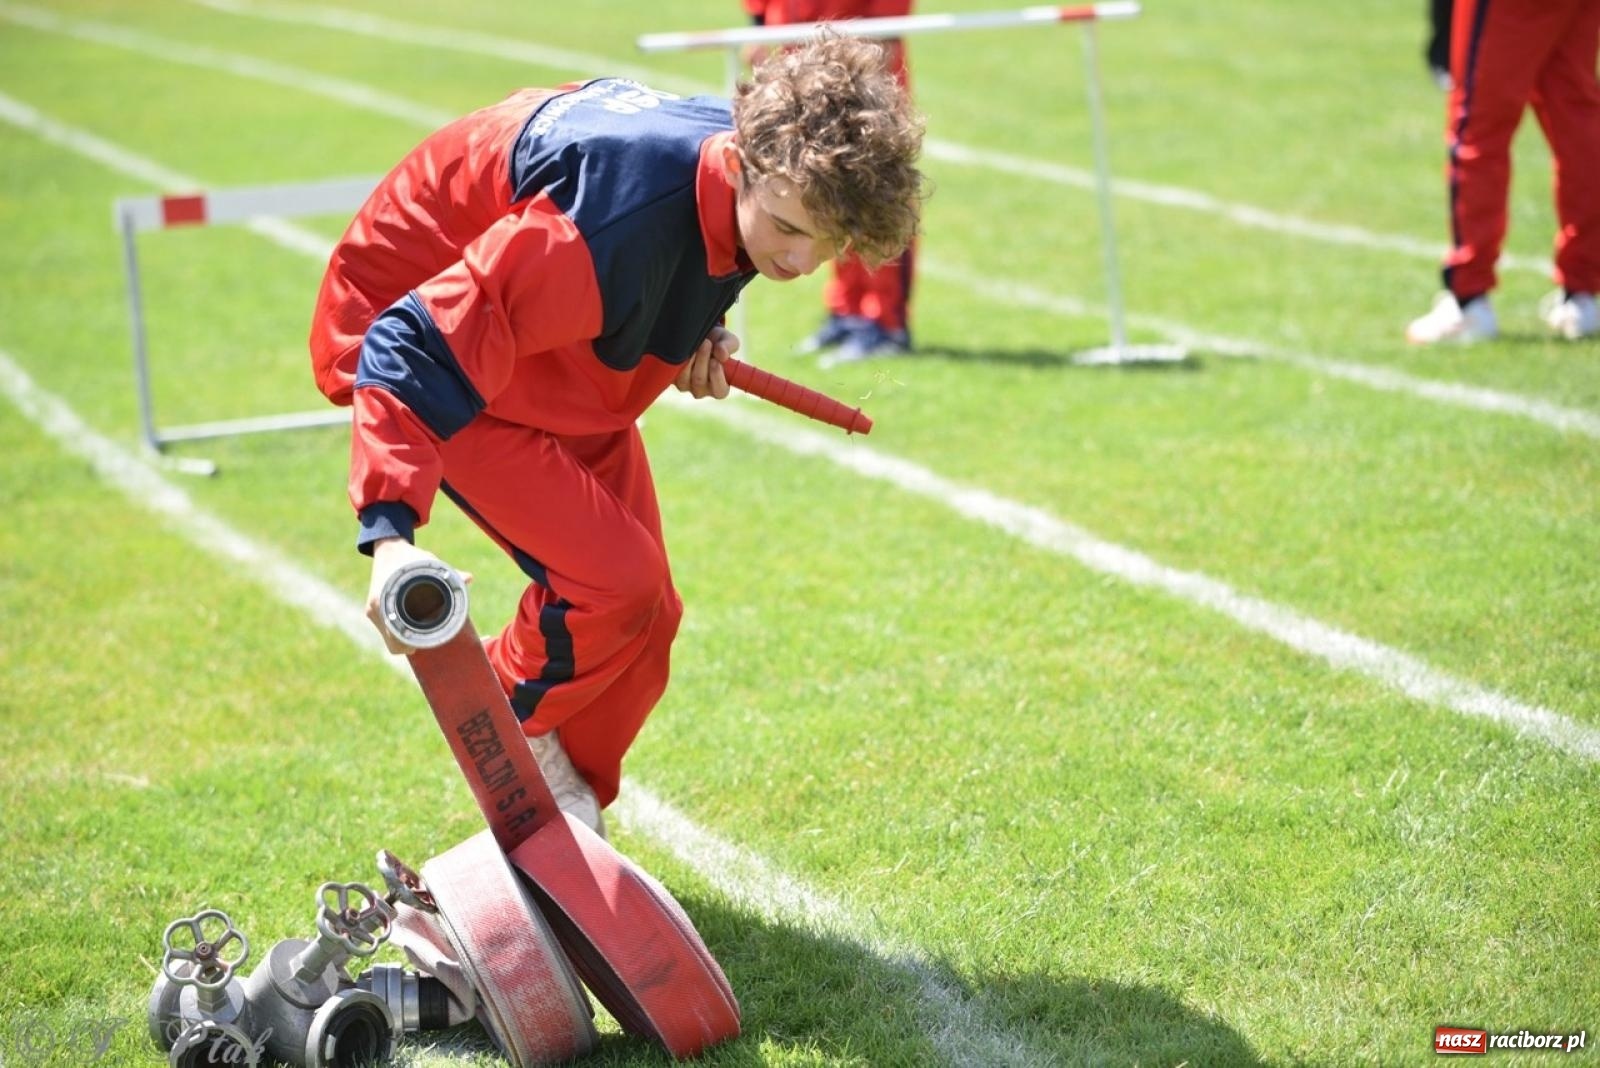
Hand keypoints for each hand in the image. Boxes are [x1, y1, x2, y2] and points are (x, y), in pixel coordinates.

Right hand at [366, 539, 470, 654]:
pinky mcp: (374, 609)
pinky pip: (385, 628)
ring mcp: (373, 610)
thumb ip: (449, 573)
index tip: (419, 647)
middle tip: (424, 643)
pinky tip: (411, 629)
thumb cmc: (408, 556)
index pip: (393, 637)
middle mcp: (375, 608)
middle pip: (391, 640)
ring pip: (388, 636)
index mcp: (384, 599)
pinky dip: (397, 632)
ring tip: (420, 636)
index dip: (406, 645)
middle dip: (407, 644)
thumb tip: (469, 578)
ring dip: (402, 639)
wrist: (388, 547)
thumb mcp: (428, 562)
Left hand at [673, 326, 739, 399]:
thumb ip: (729, 346)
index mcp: (719, 386)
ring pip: (684, 379)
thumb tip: (722, 354)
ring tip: (695, 344)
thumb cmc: (717, 342)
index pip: (720, 391)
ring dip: (690, 359)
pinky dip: (678, 359)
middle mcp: (701, 390)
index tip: (716, 361)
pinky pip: (672, 373)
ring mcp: (685, 386)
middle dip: (703, 360)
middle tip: (706, 343)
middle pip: (699, 382)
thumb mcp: (727, 340)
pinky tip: (683, 348)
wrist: (698, 336)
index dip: (717, 378)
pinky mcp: (671, 379)